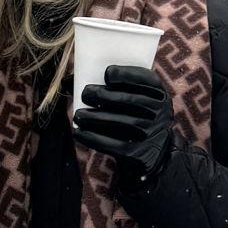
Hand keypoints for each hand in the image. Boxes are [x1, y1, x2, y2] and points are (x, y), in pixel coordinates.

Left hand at [74, 65, 176, 182]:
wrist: (154, 150)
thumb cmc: (136, 115)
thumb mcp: (138, 98)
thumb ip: (113, 86)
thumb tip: (67, 81)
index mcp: (159, 94)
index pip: (145, 79)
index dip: (125, 75)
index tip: (107, 74)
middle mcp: (157, 113)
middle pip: (127, 100)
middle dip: (101, 95)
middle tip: (86, 94)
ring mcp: (148, 133)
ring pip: (117, 122)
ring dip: (92, 117)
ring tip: (79, 115)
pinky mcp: (136, 152)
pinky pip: (111, 144)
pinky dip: (91, 137)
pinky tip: (79, 132)